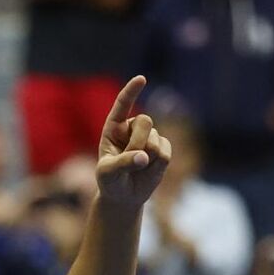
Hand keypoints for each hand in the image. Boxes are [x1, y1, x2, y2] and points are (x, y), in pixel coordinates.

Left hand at [96, 75, 171, 212]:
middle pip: (145, 121)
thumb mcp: (107, 174)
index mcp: (114, 128)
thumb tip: (143, 157)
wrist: (124, 195)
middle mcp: (132, 128)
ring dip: (147, 157)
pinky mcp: (163, 148)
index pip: (123, 105)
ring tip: (136, 168)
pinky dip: (157, 165)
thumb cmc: (110, 181)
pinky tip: (148, 170)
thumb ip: (122, 163)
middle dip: (138, 142)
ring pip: (156, 139)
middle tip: (130, 160)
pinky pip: (166, 151)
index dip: (131, 91)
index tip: (141, 79)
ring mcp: (149, 137)